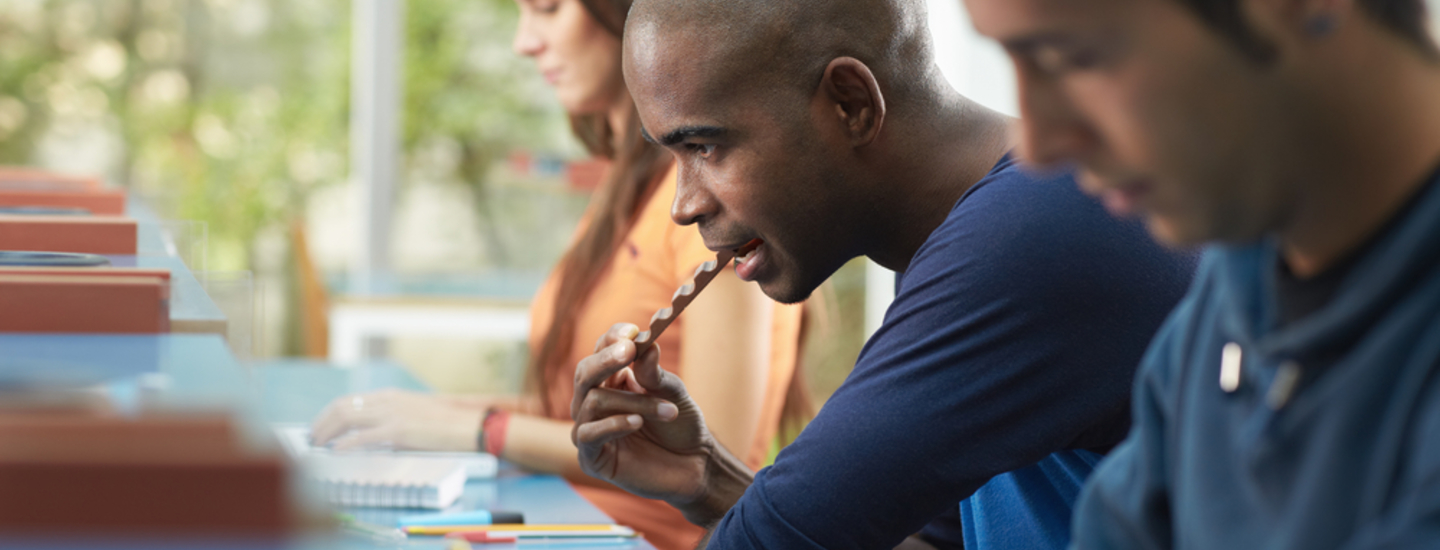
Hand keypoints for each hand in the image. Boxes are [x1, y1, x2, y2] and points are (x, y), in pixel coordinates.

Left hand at [310, 389, 482, 451]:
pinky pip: (363, 437)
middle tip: (311, 438)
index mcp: (391, 396)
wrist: (472, 426)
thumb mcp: (417, 413)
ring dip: (326, 432)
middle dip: (321, 423)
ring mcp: (393, 414)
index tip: (319, 427)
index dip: (328, 415)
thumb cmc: (449, 424)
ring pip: (347, 418)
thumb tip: (374, 432)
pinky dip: (344, 444)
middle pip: (342, 407)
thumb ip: (394, 417)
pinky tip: (335, 452)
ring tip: (317, 445)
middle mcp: (388, 401)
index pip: (349, 401)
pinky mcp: (399, 431)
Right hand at [572, 324, 752, 525]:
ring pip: (593, 401)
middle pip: (585, 372)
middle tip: (629, 351)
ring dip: (634, 402)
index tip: (632, 332)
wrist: (695, 465)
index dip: (613, 338)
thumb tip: (646, 344)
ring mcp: (590, 428)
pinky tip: (637, 423)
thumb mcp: (672, 393)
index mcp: (612, 380)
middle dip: (606, 359)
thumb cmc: (681, 425)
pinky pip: (588, 434)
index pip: (601, 350)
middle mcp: (594, 401)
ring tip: (668, 411)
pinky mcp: (591, 457)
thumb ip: (654, 373)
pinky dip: (613, 424)